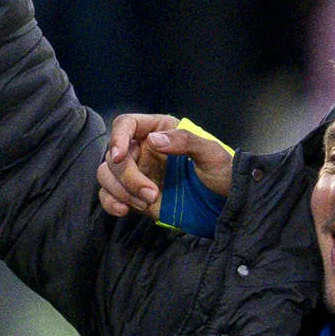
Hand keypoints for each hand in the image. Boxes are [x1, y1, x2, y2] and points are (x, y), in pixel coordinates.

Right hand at [97, 113, 234, 219]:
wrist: (226, 204)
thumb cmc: (223, 173)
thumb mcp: (212, 154)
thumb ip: (185, 141)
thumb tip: (153, 140)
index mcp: (158, 130)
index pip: (126, 124)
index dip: (117, 138)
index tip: (120, 156)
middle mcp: (143, 148)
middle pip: (114, 156)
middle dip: (128, 177)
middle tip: (152, 194)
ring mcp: (137, 172)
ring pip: (107, 175)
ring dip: (121, 191)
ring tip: (147, 203)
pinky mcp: (135, 195)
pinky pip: (110, 195)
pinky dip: (111, 203)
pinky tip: (124, 210)